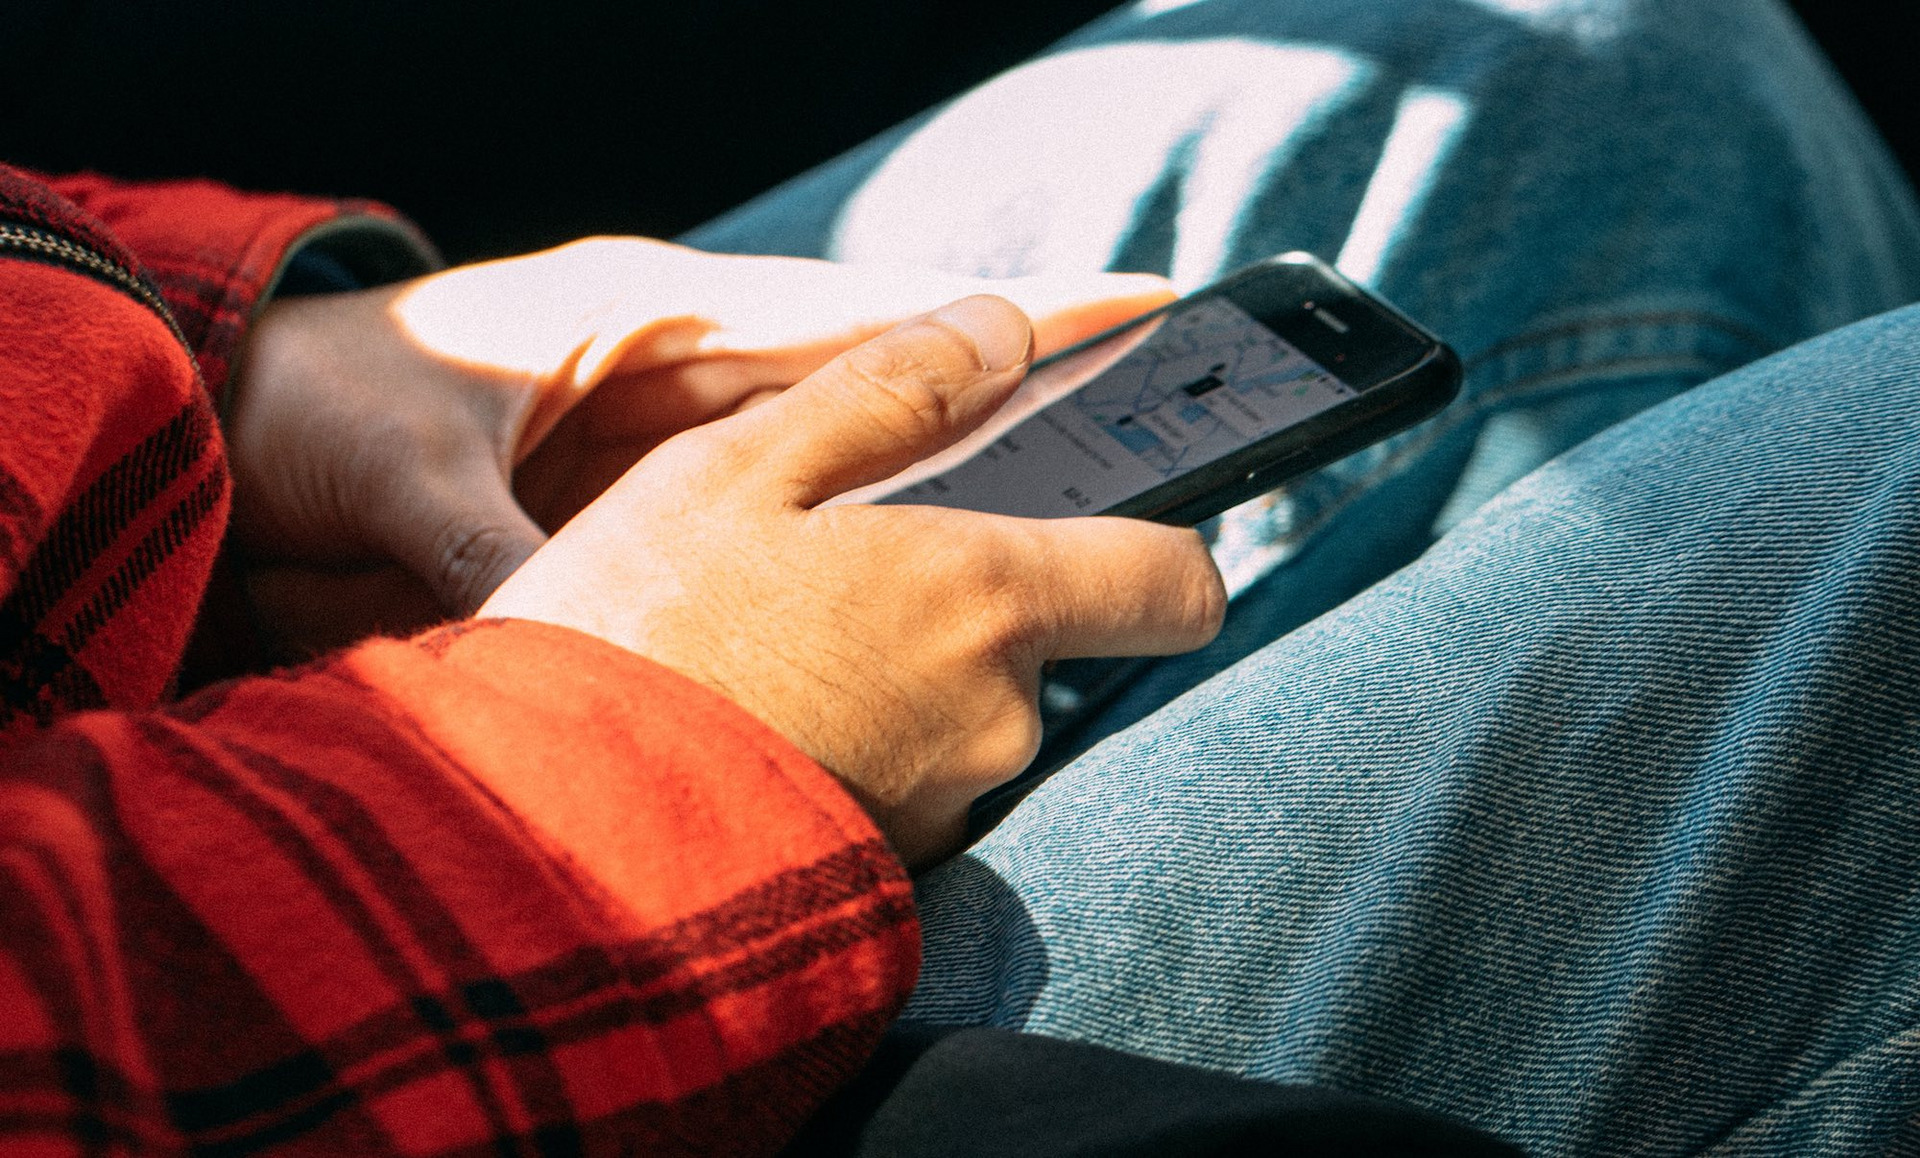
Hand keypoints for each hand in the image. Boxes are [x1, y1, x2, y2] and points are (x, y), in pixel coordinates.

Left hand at [228, 238, 1174, 656]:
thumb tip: (575, 650)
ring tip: (1086, 523)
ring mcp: (683, 439)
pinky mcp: (657, 503)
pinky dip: (859, 552)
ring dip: (958, 483)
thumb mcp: (403, 463)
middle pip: (895, 382)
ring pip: (857, 459)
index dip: (1006, 315)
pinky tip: (931, 599)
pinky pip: (786, 525)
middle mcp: (694, 371)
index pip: (866, 314)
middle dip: (1025, 395)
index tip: (1139, 308)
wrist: (235, 414)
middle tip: (1163, 424)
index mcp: (656, 318)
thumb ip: (497, 549)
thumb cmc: (315, 403)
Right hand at [480, 295, 1225, 866]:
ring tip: (771, 653)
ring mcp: (946, 807)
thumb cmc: (635, 633)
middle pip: (1045, 644)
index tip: (1105, 525)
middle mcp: (996, 718)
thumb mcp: (740, 467)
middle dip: (965, 606)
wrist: (540, 839)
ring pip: (967, 716)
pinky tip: (762, 725)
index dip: (1157, 546)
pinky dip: (858, 748)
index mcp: (985, 597)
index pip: (1176, 581)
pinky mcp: (889, 875)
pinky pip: (907, 786)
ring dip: (900, 676)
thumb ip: (887, 390)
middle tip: (832, 576)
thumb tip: (998, 326)